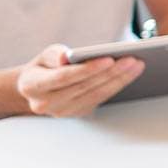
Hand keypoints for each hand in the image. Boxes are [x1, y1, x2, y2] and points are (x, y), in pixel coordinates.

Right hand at [16, 44, 142, 116]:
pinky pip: (100, 99)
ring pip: (96, 94)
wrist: (39, 88)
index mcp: (32, 86)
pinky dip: (117, 85)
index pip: (64, 77)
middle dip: (110, 73)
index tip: (109, 59)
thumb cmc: (43, 67)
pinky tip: (130, 74)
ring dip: (119, 80)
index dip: (87, 69)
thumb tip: (66, 57)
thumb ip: (54, 54)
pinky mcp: (78, 113)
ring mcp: (63, 112)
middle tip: (131, 60)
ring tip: (136, 65)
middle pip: (84, 87)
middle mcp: (45, 103)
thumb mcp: (43, 56)